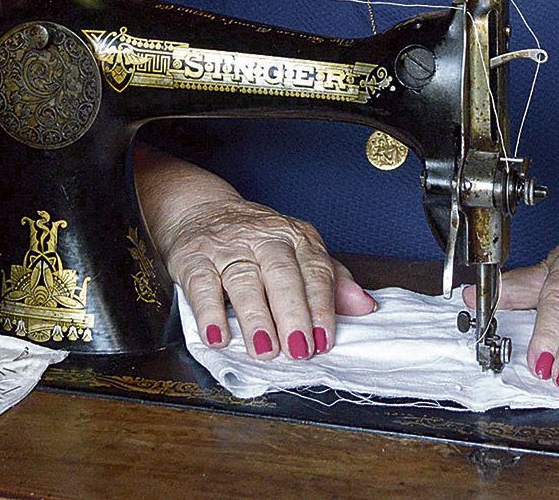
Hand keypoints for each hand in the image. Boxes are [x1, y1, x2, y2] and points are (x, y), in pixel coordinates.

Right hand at [153, 195, 377, 360]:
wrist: (200, 209)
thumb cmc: (255, 239)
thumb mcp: (297, 251)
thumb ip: (331, 280)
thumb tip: (365, 306)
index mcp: (295, 237)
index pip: (315, 270)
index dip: (321, 306)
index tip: (325, 339)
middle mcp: (263, 238)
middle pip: (281, 274)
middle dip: (292, 313)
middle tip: (298, 349)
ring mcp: (227, 247)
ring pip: (244, 280)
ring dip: (255, 318)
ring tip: (264, 349)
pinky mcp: (193, 258)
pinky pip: (201, 284)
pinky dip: (209, 312)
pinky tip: (217, 336)